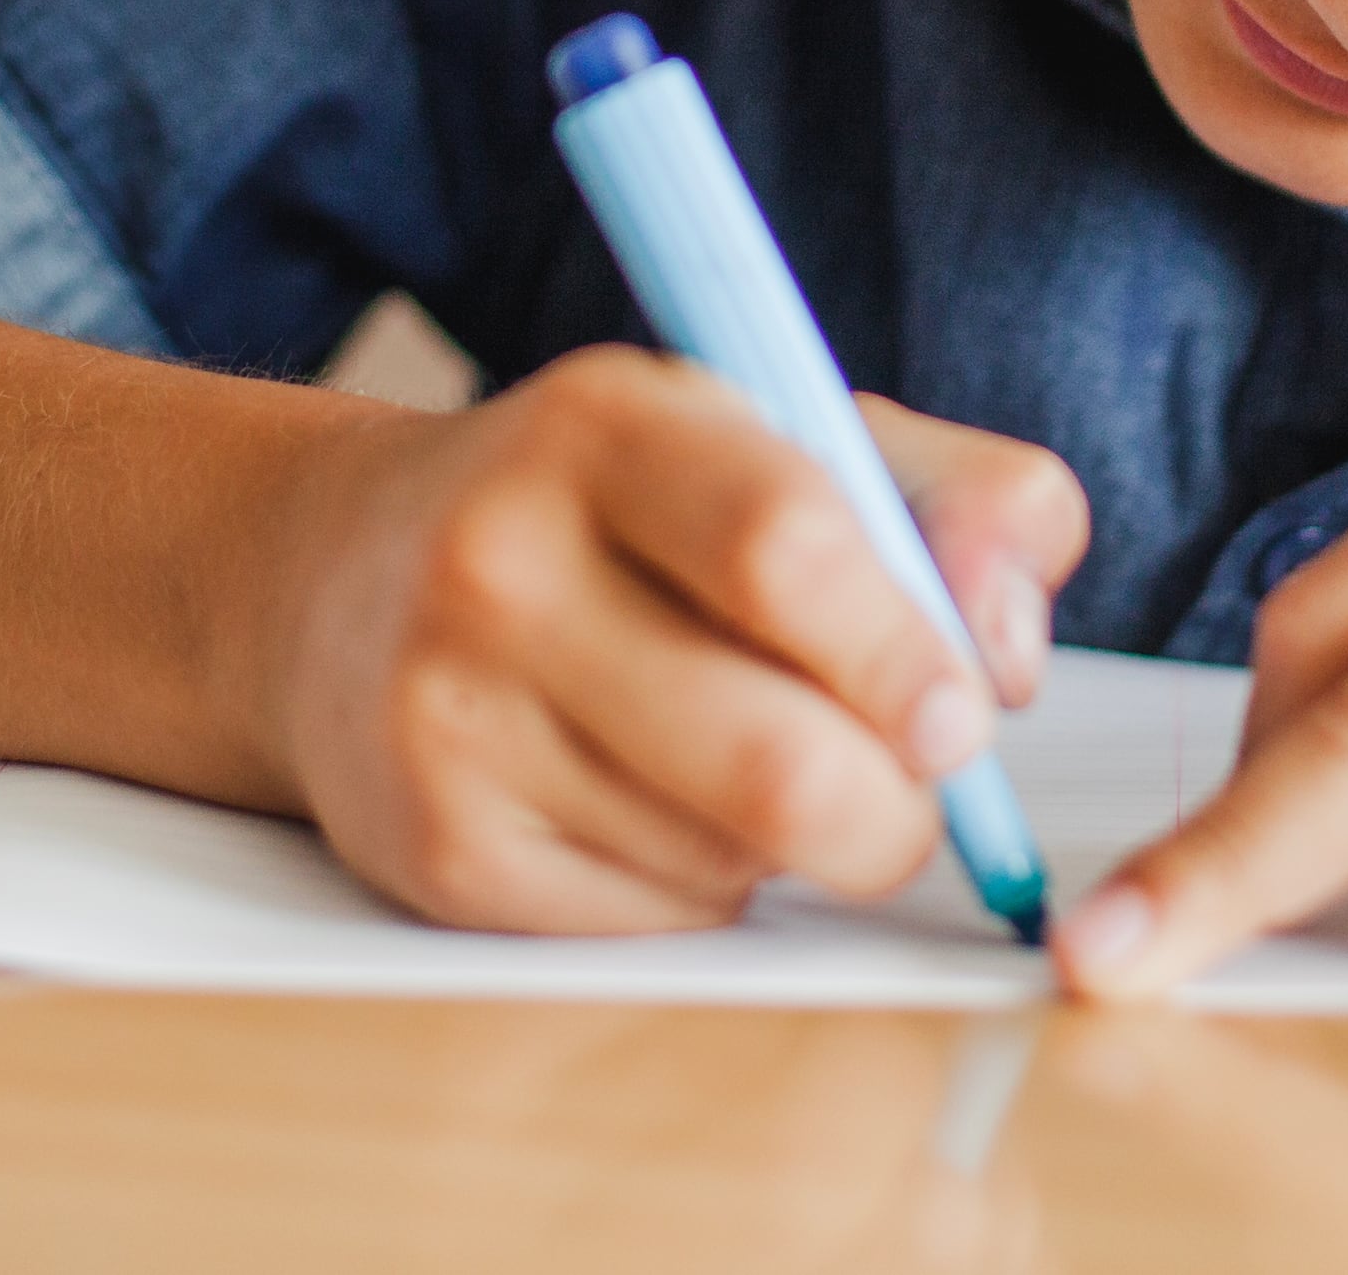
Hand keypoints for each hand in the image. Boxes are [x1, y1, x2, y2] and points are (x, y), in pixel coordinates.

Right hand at [251, 345, 1089, 933]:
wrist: (336, 580)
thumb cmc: (620, 513)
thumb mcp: (786, 438)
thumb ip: (958, 502)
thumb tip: (1010, 652)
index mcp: (603, 426)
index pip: (785, 547)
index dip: (905, 653)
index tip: (963, 712)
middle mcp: (500, 562)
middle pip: (775, 759)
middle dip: (890, 809)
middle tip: (906, 786)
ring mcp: (451, 716)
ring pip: (729, 859)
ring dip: (791, 845)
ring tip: (741, 759)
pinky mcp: (436, 851)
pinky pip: (653, 922)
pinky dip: (703, 889)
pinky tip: (653, 807)